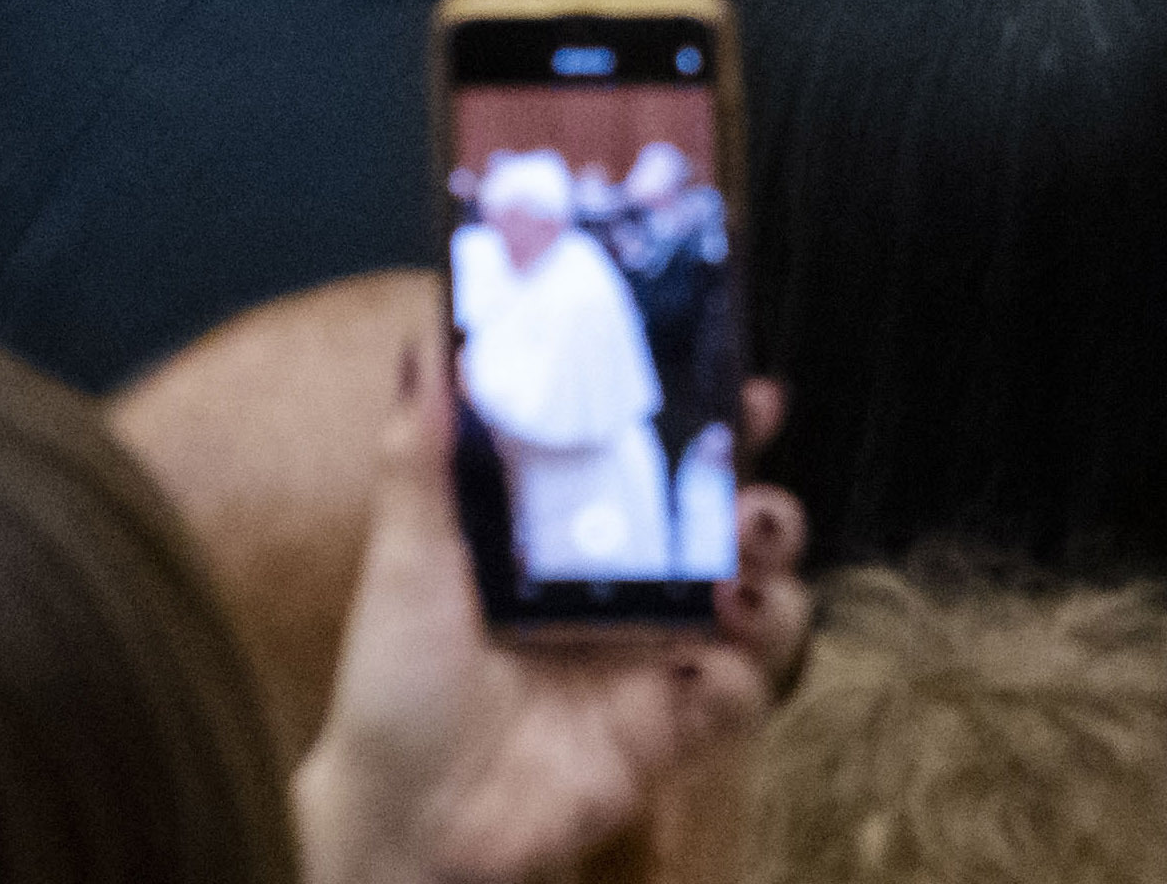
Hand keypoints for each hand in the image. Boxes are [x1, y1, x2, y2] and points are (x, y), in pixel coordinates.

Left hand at [294, 311, 806, 883]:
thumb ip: (421, 451)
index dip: (716, 429)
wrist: (403, 821)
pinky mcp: (666, 737)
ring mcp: (651, 666)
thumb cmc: (393, 687)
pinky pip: (739, 700)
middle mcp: (623, 595)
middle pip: (734, 536)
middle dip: (768, 510)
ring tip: (734, 586)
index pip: (661, 468)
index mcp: (571, 541)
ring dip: (773, 593)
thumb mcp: (406, 558)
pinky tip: (698, 673)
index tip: (752, 392)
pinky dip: (737, 680)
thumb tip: (426, 345)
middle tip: (754, 508)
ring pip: (761, 612)